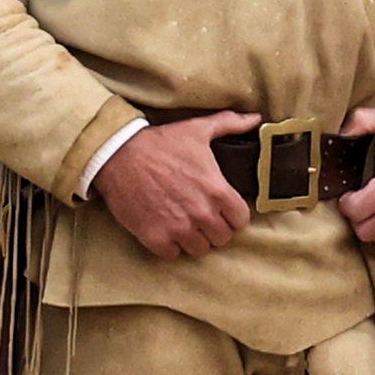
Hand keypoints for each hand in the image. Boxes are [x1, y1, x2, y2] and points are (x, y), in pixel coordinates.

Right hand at [91, 111, 260, 259]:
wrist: (119, 154)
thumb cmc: (161, 142)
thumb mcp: (198, 129)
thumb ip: (230, 124)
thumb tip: (256, 119)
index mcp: (216, 190)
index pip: (240, 220)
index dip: (233, 214)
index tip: (223, 208)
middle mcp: (201, 213)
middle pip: (222, 238)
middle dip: (215, 227)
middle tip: (203, 215)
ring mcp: (178, 228)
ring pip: (199, 249)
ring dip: (194, 238)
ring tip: (185, 223)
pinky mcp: (156, 238)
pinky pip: (174, 254)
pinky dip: (171, 245)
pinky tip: (166, 228)